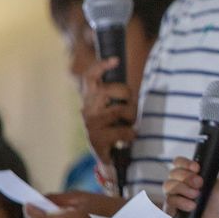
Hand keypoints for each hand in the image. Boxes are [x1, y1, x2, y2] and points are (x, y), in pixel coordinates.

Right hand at [79, 57, 136, 171]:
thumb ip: (118, 94)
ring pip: (118, 110)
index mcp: (90, 98)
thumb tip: (130, 76)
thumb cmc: (114, 128)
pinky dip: (131, 134)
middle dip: (126, 94)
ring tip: (129, 125)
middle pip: (107, 90)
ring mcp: (90, 124)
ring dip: (131, 117)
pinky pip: (123, 130)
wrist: (108, 157)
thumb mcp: (115, 108)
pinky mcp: (96, 139)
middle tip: (130, 106)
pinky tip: (127, 138)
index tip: (115, 60)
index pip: (90, 77)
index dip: (100, 66)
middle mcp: (87, 109)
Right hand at [162, 143, 218, 217]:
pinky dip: (179, 202)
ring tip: (197, 197)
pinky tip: (192, 207)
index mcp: (194, 179)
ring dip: (183, 188)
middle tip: (200, 184)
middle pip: (172, 173)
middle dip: (186, 176)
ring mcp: (176, 201)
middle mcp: (183, 188)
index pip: (180, 163)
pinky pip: (167, 201)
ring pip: (168, 185)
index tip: (197, 167)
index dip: (185, 162)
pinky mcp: (170, 214)